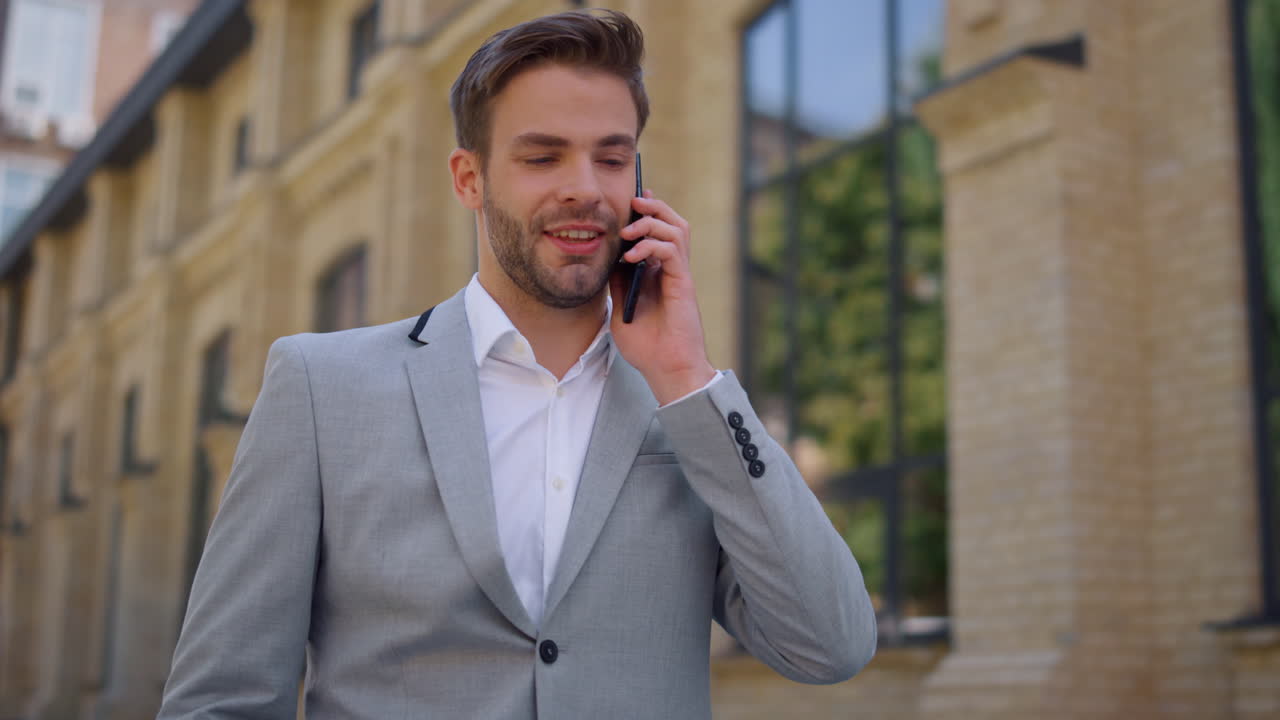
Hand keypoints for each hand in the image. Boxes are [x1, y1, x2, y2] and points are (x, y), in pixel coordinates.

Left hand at [610, 190, 716, 404]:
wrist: (665, 369)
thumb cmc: (646, 346)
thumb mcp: (620, 307)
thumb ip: (617, 281)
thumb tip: (607, 257)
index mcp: (658, 273)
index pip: (657, 231)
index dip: (645, 213)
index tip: (628, 202)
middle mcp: (671, 269)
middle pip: (672, 222)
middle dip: (652, 207)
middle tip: (633, 202)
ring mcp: (678, 274)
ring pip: (677, 229)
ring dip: (651, 222)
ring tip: (628, 229)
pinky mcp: (683, 283)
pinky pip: (672, 250)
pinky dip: (652, 245)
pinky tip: (632, 256)